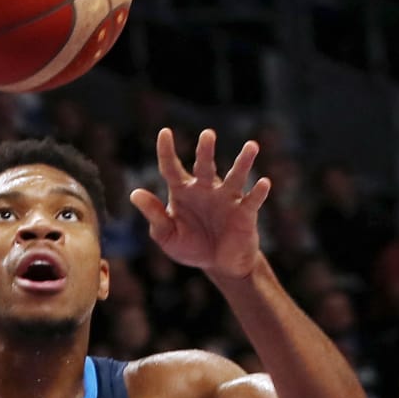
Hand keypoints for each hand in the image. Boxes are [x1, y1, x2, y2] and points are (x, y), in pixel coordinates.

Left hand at [134, 128, 271, 280]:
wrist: (219, 265)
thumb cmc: (192, 246)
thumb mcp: (167, 235)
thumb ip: (154, 214)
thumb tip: (135, 193)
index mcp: (183, 192)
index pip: (172, 168)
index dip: (167, 151)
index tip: (165, 132)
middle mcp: (206, 190)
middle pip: (205, 166)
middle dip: (206, 151)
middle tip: (208, 134)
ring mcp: (227, 199)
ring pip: (235, 177)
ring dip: (243, 162)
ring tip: (251, 146)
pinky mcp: (245, 213)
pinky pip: (252, 200)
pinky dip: (258, 192)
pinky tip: (263, 183)